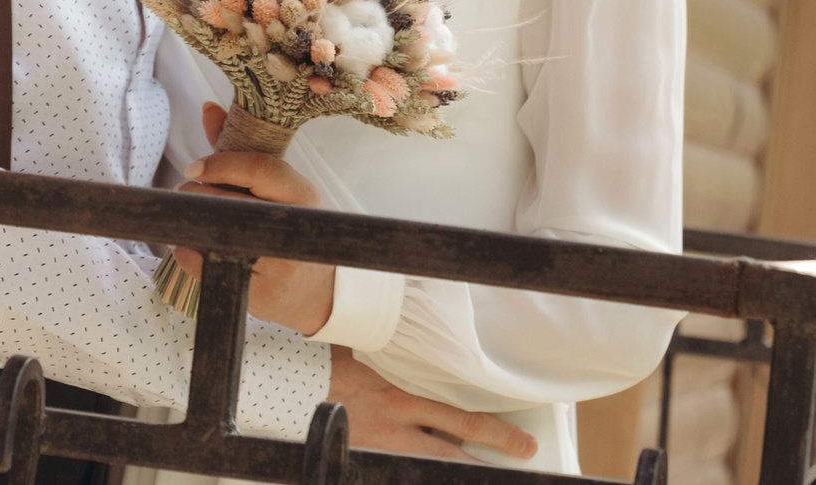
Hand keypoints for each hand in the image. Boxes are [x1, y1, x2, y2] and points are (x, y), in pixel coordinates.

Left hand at [173, 104, 336, 334]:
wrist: (314, 290)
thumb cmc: (291, 228)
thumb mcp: (277, 188)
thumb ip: (240, 149)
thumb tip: (208, 109)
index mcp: (301, 193)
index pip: (259, 168)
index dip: (221, 164)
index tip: (194, 168)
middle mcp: (294, 227)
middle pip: (232, 201)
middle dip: (199, 194)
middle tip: (185, 192)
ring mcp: (278, 262)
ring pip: (218, 234)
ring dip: (191, 222)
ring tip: (188, 216)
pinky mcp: (259, 292)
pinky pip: (208, 265)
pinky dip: (190, 252)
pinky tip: (193, 243)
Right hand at [326, 351, 537, 461]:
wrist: (291, 387)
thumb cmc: (335, 363)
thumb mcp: (378, 353)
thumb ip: (408, 356)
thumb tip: (433, 343)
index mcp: (405, 396)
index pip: (462, 419)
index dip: (497, 433)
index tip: (524, 442)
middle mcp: (399, 427)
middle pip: (454, 450)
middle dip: (492, 456)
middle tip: (524, 455)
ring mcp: (383, 448)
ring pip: (432, 466)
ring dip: (460, 469)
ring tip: (489, 474)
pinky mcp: (366, 459)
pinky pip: (401, 469)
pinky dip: (420, 471)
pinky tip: (434, 473)